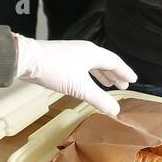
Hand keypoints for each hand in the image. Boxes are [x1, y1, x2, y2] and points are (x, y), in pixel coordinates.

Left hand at [14, 37, 135, 116]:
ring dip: (102, 75)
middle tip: (123, 84)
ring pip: (93, 64)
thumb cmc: (55, 70)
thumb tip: (116, 111)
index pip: (115, 62)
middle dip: (114, 74)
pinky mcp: (63, 58)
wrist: (27, 59)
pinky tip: (86, 82)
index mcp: (93, 53)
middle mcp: (85, 50)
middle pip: (105, 62)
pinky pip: (83, 66)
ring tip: (108, 84)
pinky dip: (90, 75)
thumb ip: (99, 99)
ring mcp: (73, 53)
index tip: (134, 79)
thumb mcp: (79, 88)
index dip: (125, 72)